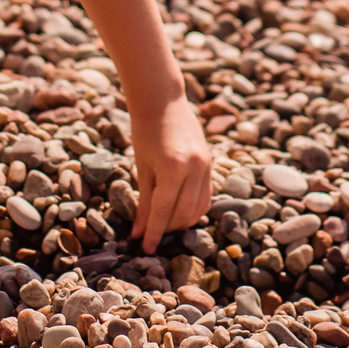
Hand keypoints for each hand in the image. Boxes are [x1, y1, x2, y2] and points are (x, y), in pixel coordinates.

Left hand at [128, 94, 214, 253]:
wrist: (162, 99)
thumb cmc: (145, 130)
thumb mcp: (142, 168)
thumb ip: (144, 202)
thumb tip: (138, 233)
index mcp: (174, 168)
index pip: (164, 211)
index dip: (153, 232)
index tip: (145, 248)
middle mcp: (195, 168)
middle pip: (184, 213)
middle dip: (167, 228)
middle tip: (150, 235)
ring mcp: (206, 165)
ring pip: (199, 208)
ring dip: (182, 221)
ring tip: (164, 223)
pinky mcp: (210, 163)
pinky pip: (205, 196)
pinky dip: (193, 208)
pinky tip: (178, 210)